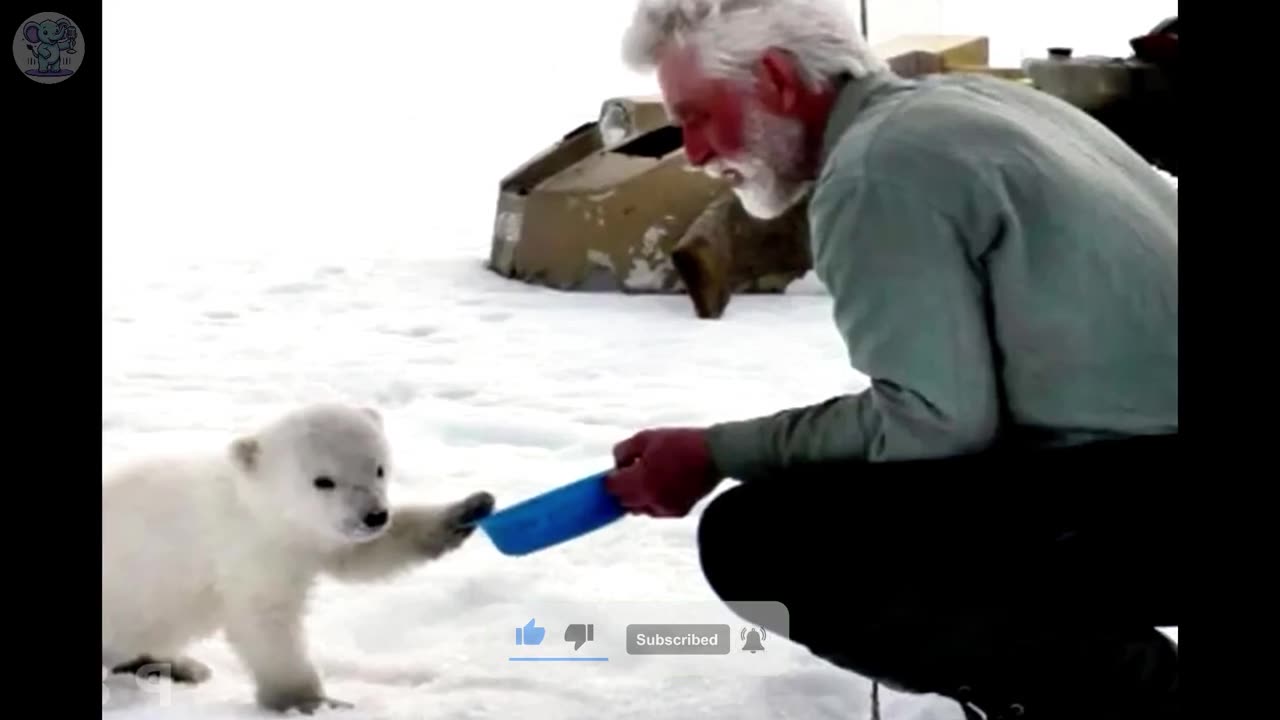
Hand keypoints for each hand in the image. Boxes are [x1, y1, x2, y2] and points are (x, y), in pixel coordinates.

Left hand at [605, 428, 721, 516]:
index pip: (612, 487)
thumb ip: (624, 451)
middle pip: (624, 501)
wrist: (716, 454)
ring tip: (649, 477)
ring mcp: (665, 508)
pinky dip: (654, 500)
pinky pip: (657, 510)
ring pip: (640, 508)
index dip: (611, 478)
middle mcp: (650, 500)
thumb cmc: (681, 443)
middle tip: (631, 472)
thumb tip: (617, 463)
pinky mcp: (679, 512)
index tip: (617, 470)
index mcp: (640, 482)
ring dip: (638, 496)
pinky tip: (663, 484)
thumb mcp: (646, 438)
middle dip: (623, 488)